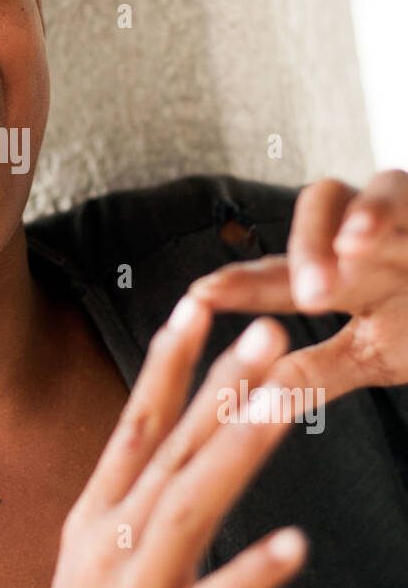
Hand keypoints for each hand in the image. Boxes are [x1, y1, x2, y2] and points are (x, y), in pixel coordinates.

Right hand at [0, 296, 307, 587]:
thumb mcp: (96, 573)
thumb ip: (136, 512)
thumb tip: (179, 456)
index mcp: (94, 520)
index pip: (135, 425)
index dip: (166, 363)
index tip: (195, 305)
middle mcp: (109, 546)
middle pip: (170, 451)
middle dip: (218, 386)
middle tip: (264, 330)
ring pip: (191, 508)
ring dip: (238, 448)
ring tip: (283, 399)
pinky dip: (251, 574)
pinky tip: (293, 545)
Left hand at [187, 172, 407, 401]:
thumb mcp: (376, 356)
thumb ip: (319, 372)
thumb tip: (254, 398)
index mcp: (338, 274)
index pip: (277, 275)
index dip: (239, 283)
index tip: (199, 296)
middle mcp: (357, 236)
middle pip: (297, 232)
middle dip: (283, 255)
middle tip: (273, 294)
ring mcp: (394, 213)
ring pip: (345, 194)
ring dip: (330, 228)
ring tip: (331, 266)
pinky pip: (399, 189)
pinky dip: (380, 210)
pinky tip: (364, 238)